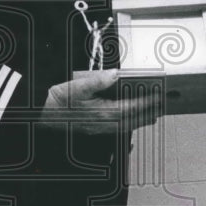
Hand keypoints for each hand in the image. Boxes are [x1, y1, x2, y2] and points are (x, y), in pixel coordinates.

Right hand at [41, 69, 158, 134]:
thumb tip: (115, 74)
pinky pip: (118, 130)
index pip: (133, 107)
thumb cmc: (57, 100)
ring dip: (141, 121)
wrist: (41, 115)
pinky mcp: (94, 130)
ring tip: (153, 115)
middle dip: (150, 113)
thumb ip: (98, 80)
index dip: (149, 101)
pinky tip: (130, 122)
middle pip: (134, 120)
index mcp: (104, 112)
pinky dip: (129, 125)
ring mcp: (100, 129)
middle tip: (164, 106)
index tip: (160, 96)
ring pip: (127, 127)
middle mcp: (105, 124)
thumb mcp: (76, 85)